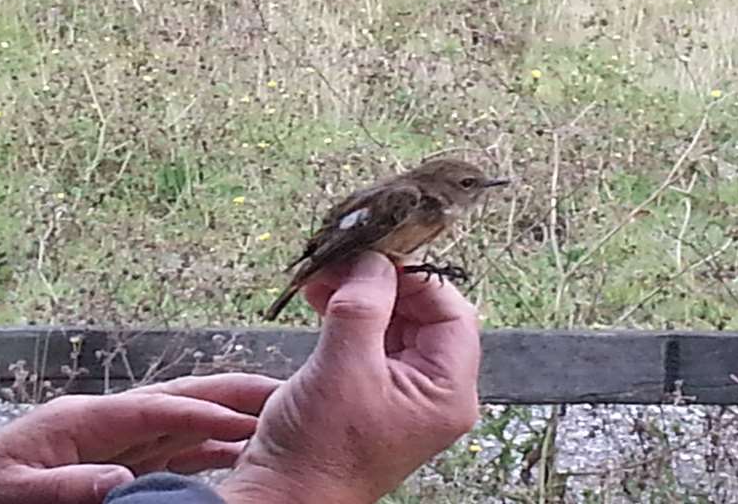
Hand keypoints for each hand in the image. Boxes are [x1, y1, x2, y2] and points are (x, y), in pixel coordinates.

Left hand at [0, 372, 277, 503]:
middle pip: (179, 401)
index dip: (199, 414)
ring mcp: (117, 437)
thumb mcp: (14, 491)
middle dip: (230, 396)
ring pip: (184, 422)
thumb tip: (120, 482)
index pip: (152, 410)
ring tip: (279, 417)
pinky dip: (210, 448)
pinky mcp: (119, 457)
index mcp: (84, 418)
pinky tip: (243, 453)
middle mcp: (108, 420)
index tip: (244, 419)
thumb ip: (64, 487)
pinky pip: (173, 449)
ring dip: (229, 418)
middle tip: (283, 392)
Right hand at [220, 252, 481, 503]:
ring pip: (394, 323)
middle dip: (380, 283)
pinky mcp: (372, 391)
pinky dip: (347, 315)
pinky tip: (320, 299)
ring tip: (322, 279)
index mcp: (446, 393)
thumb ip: (364, 305)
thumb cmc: (319, 450)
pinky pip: (371, 339)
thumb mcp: (343, 366)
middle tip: (341, 263)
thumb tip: (374, 260)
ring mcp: (403, 393)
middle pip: (424, 314)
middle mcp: (433, 393)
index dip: (414, 279)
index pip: (452, 313)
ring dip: (359, 295)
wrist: (285, 494)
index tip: (374, 258)